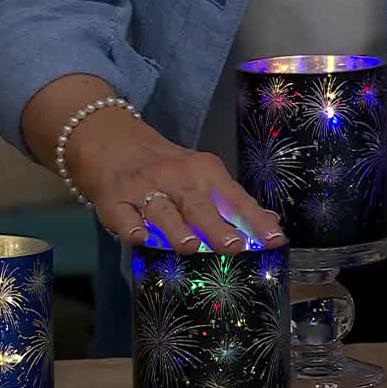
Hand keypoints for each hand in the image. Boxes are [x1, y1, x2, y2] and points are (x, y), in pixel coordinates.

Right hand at [67, 109, 285, 254]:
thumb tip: (270, 224)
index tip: (275, 240)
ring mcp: (143, 190)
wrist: (111, 140)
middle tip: (234, 247)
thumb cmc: (165, 167)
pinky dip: (130, 227)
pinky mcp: (114, 201)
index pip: (235, 198)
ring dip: (175, 228)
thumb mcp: (201, 175)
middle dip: (217, 227)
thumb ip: (232, 202)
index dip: (255, 220)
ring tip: (189, 246)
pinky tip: (138, 238)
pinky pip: (123, 216)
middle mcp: (176, 179)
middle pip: (198, 205)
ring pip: (162, 211)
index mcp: (203, 172)